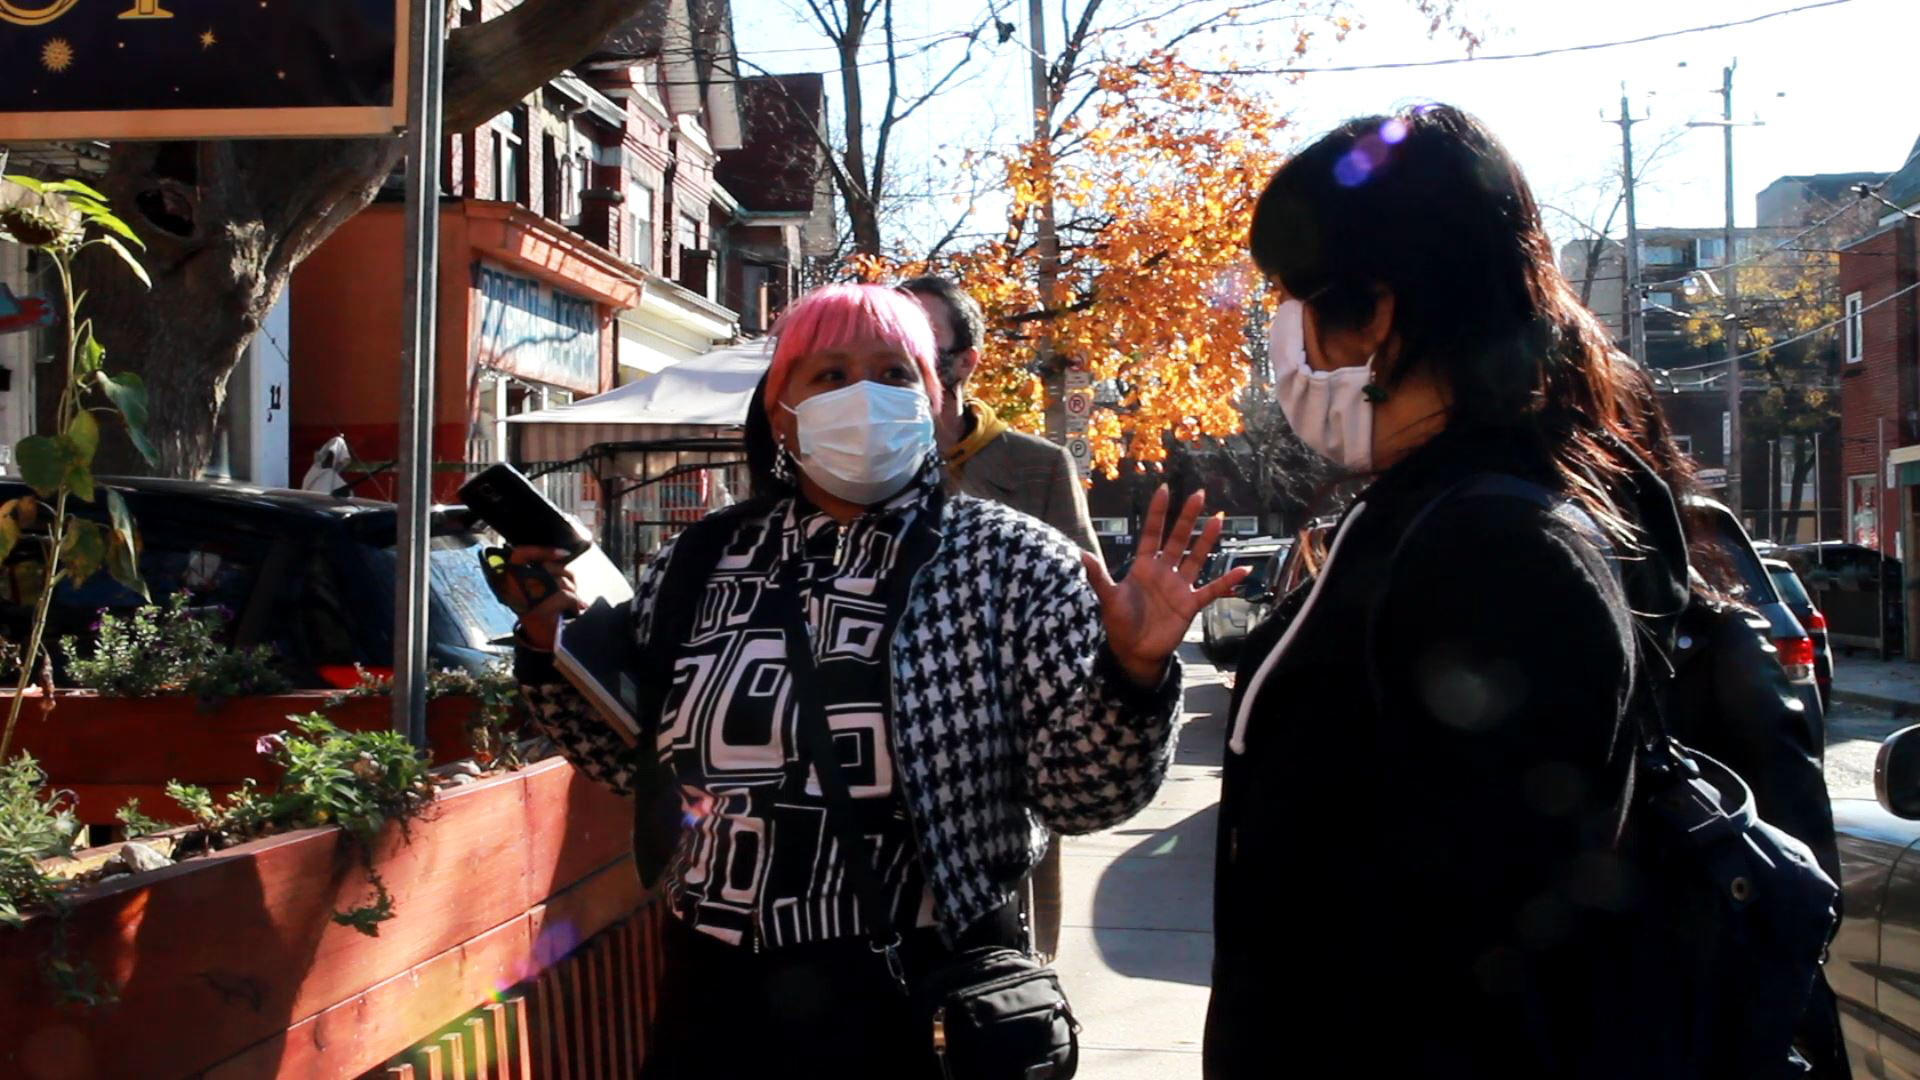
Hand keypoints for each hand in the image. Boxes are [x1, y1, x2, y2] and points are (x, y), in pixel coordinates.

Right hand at [500, 546, 584, 651]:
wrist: (541, 640)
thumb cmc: (542, 611)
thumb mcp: (537, 588)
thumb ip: (544, 572)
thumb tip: (562, 556)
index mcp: (511, 580)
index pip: (520, 555)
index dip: (542, 550)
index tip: (562, 554)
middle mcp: (514, 588)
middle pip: (548, 568)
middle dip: (566, 576)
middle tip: (571, 588)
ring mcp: (526, 600)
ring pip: (560, 582)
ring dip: (572, 591)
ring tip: (571, 601)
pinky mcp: (540, 611)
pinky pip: (566, 596)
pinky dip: (575, 602)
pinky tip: (574, 609)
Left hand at [1081, 486, 1246, 686]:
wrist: (1135, 651)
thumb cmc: (1120, 623)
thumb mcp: (1107, 598)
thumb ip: (1098, 577)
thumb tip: (1079, 554)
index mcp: (1143, 566)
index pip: (1152, 534)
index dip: (1158, 513)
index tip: (1165, 489)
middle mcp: (1164, 572)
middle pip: (1178, 539)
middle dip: (1187, 518)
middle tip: (1199, 494)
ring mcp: (1179, 587)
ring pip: (1196, 558)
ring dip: (1207, 540)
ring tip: (1218, 519)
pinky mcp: (1190, 604)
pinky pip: (1212, 590)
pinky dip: (1227, 581)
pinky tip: (1243, 570)